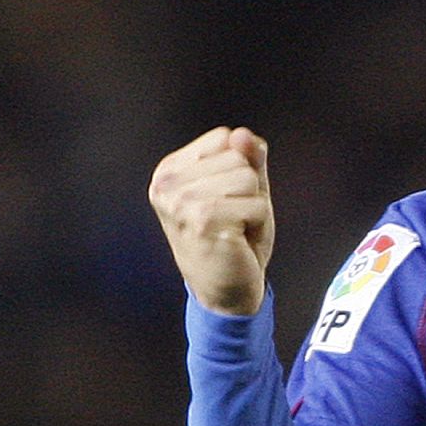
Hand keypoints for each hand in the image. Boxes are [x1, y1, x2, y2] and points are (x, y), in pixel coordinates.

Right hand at [148, 126, 274, 314]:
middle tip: (233, 219)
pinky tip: (237, 240)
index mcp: (170, 169)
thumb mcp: (242, 190)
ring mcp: (181, 201)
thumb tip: (243, 134)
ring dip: (254, 207)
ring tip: (235, 228)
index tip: (226, 198)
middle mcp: (168, 183)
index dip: (239, 167)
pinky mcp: (203, 220)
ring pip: (248, 179)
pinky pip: (256, 205)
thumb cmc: (232, 237)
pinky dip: (258, 223)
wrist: (225, 291)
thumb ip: (247, 159)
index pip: (225, 138)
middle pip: (238, 158)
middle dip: (249, 190)